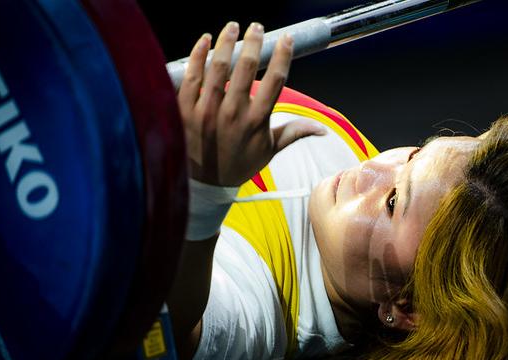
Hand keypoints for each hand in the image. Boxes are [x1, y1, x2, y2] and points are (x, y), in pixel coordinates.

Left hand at [178, 22, 324, 186]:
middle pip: (246, 68)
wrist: (202, 185)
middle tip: (256, 26)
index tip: (286, 39)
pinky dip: (197, 55)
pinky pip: (191, 76)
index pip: (275, 81)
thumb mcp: (269, 152)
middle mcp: (233, 114)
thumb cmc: (237, 165)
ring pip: (217, 67)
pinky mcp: (185, 110)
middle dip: (253, 42)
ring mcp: (207, 111)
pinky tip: (204, 40)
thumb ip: (294, 133)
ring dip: (226, 42)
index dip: (282, 56)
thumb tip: (322, 129)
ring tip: (232, 26)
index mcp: (256, 121)